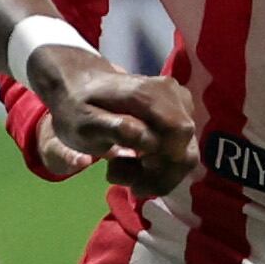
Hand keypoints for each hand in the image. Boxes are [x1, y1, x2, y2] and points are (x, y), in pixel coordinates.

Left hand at [29, 46, 197, 193]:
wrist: (81, 86)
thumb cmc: (78, 107)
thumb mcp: (85, 122)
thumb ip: (116, 129)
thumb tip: (149, 141)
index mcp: (150, 94)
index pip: (178, 135)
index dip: (160, 165)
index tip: (126, 172)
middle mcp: (174, 95)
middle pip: (185, 153)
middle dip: (155, 177)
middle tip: (117, 175)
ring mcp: (182, 105)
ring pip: (186, 157)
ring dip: (155, 176)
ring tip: (120, 169)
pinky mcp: (182, 116)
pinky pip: (182, 153)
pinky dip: (159, 169)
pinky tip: (134, 165)